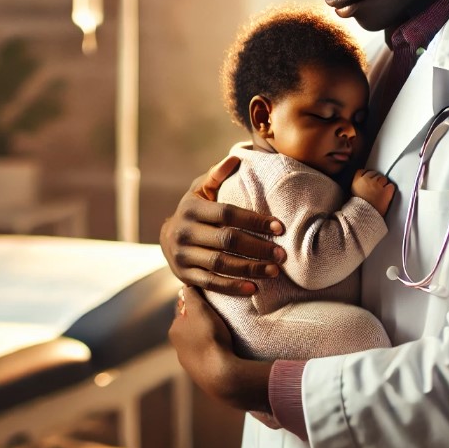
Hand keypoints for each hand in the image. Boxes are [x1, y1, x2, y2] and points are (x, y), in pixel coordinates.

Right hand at [161, 155, 287, 295]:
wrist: (166, 238)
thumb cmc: (194, 210)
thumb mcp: (200, 190)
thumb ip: (216, 175)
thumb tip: (235, 158)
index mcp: (192, 208)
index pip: (228, 214)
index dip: (255, 220)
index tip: (279, 227)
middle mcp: (184, 232)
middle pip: (227, 241)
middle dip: (258, 248)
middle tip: (282, 254)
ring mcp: (183, 255)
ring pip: (221, 264)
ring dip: (250, 269)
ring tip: (274, 271)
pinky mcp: (184, 275)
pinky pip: (211, 283)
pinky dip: (232, 287)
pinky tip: (253, 289)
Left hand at [169, 286, 271, 412]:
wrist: (220, 373)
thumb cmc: (210, 337)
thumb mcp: (200, 309)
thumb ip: (192, 295)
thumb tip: (186, 286)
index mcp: (174, 330)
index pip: (183, 309)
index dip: (195, 302)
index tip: (209, 299)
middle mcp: (178, 347)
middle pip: (190, 327)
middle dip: (201, 321)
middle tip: (218, 315)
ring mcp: (189, 362)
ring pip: (198, 342)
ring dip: (207, 337)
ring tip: (223, 332)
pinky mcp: (202, 373)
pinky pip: (207, 356)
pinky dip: (213, 350)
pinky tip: (223, 349)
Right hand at [352, 169, 395, 214]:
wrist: (363, 217)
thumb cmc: (358, 208)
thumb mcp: (352, 193)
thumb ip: (358, 184)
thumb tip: (364, 181)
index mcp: (357, 180)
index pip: (363, 171)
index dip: (367, 176)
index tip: (369, 181)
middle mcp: (367, 180)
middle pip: (375, 174)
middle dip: (376, 180)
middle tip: (375, 190)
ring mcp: (377, 185)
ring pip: (383, 179)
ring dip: (383, 184)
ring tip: (380, 193)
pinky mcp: (386, 191)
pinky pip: (391, 186)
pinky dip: (390, 190)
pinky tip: (386, 195)